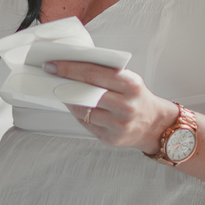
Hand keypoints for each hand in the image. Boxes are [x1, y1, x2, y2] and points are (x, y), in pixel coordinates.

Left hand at [46, 60, 178, 152]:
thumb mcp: (128, 79)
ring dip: (68, 99)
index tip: (53, 65)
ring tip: (60, 90)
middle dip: (64, 83)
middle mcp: (125, 106)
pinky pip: (86, 123)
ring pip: (82, 110)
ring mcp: (118, 125)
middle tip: (50, 76)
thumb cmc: (137, 97)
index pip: (93, 74)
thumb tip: (73, 68)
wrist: (154, 124)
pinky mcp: (111, 139)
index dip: (70, 69)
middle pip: (85, 93)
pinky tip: (73, 105)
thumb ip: (105, 74)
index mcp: (130, 84)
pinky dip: (77, 113)